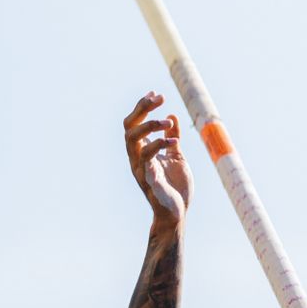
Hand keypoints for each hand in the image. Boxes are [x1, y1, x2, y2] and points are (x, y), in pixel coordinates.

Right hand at [123, 91, 193, 226]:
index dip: (142, 107)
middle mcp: (137, 158)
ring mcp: (141, 169)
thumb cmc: (174, 186)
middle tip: (159, 99)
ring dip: (150, 127)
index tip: (156, 94)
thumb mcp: (176, 157)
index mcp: (142, 151)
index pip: (134, 124)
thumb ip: (172, 138)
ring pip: (133, 142)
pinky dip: (159, 147)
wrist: (177, 213)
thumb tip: (172, 116)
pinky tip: (174, 141)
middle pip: (129, 128)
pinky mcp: (149, 180)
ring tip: (167, 122)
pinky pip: (148, 160)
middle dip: (142, 110)